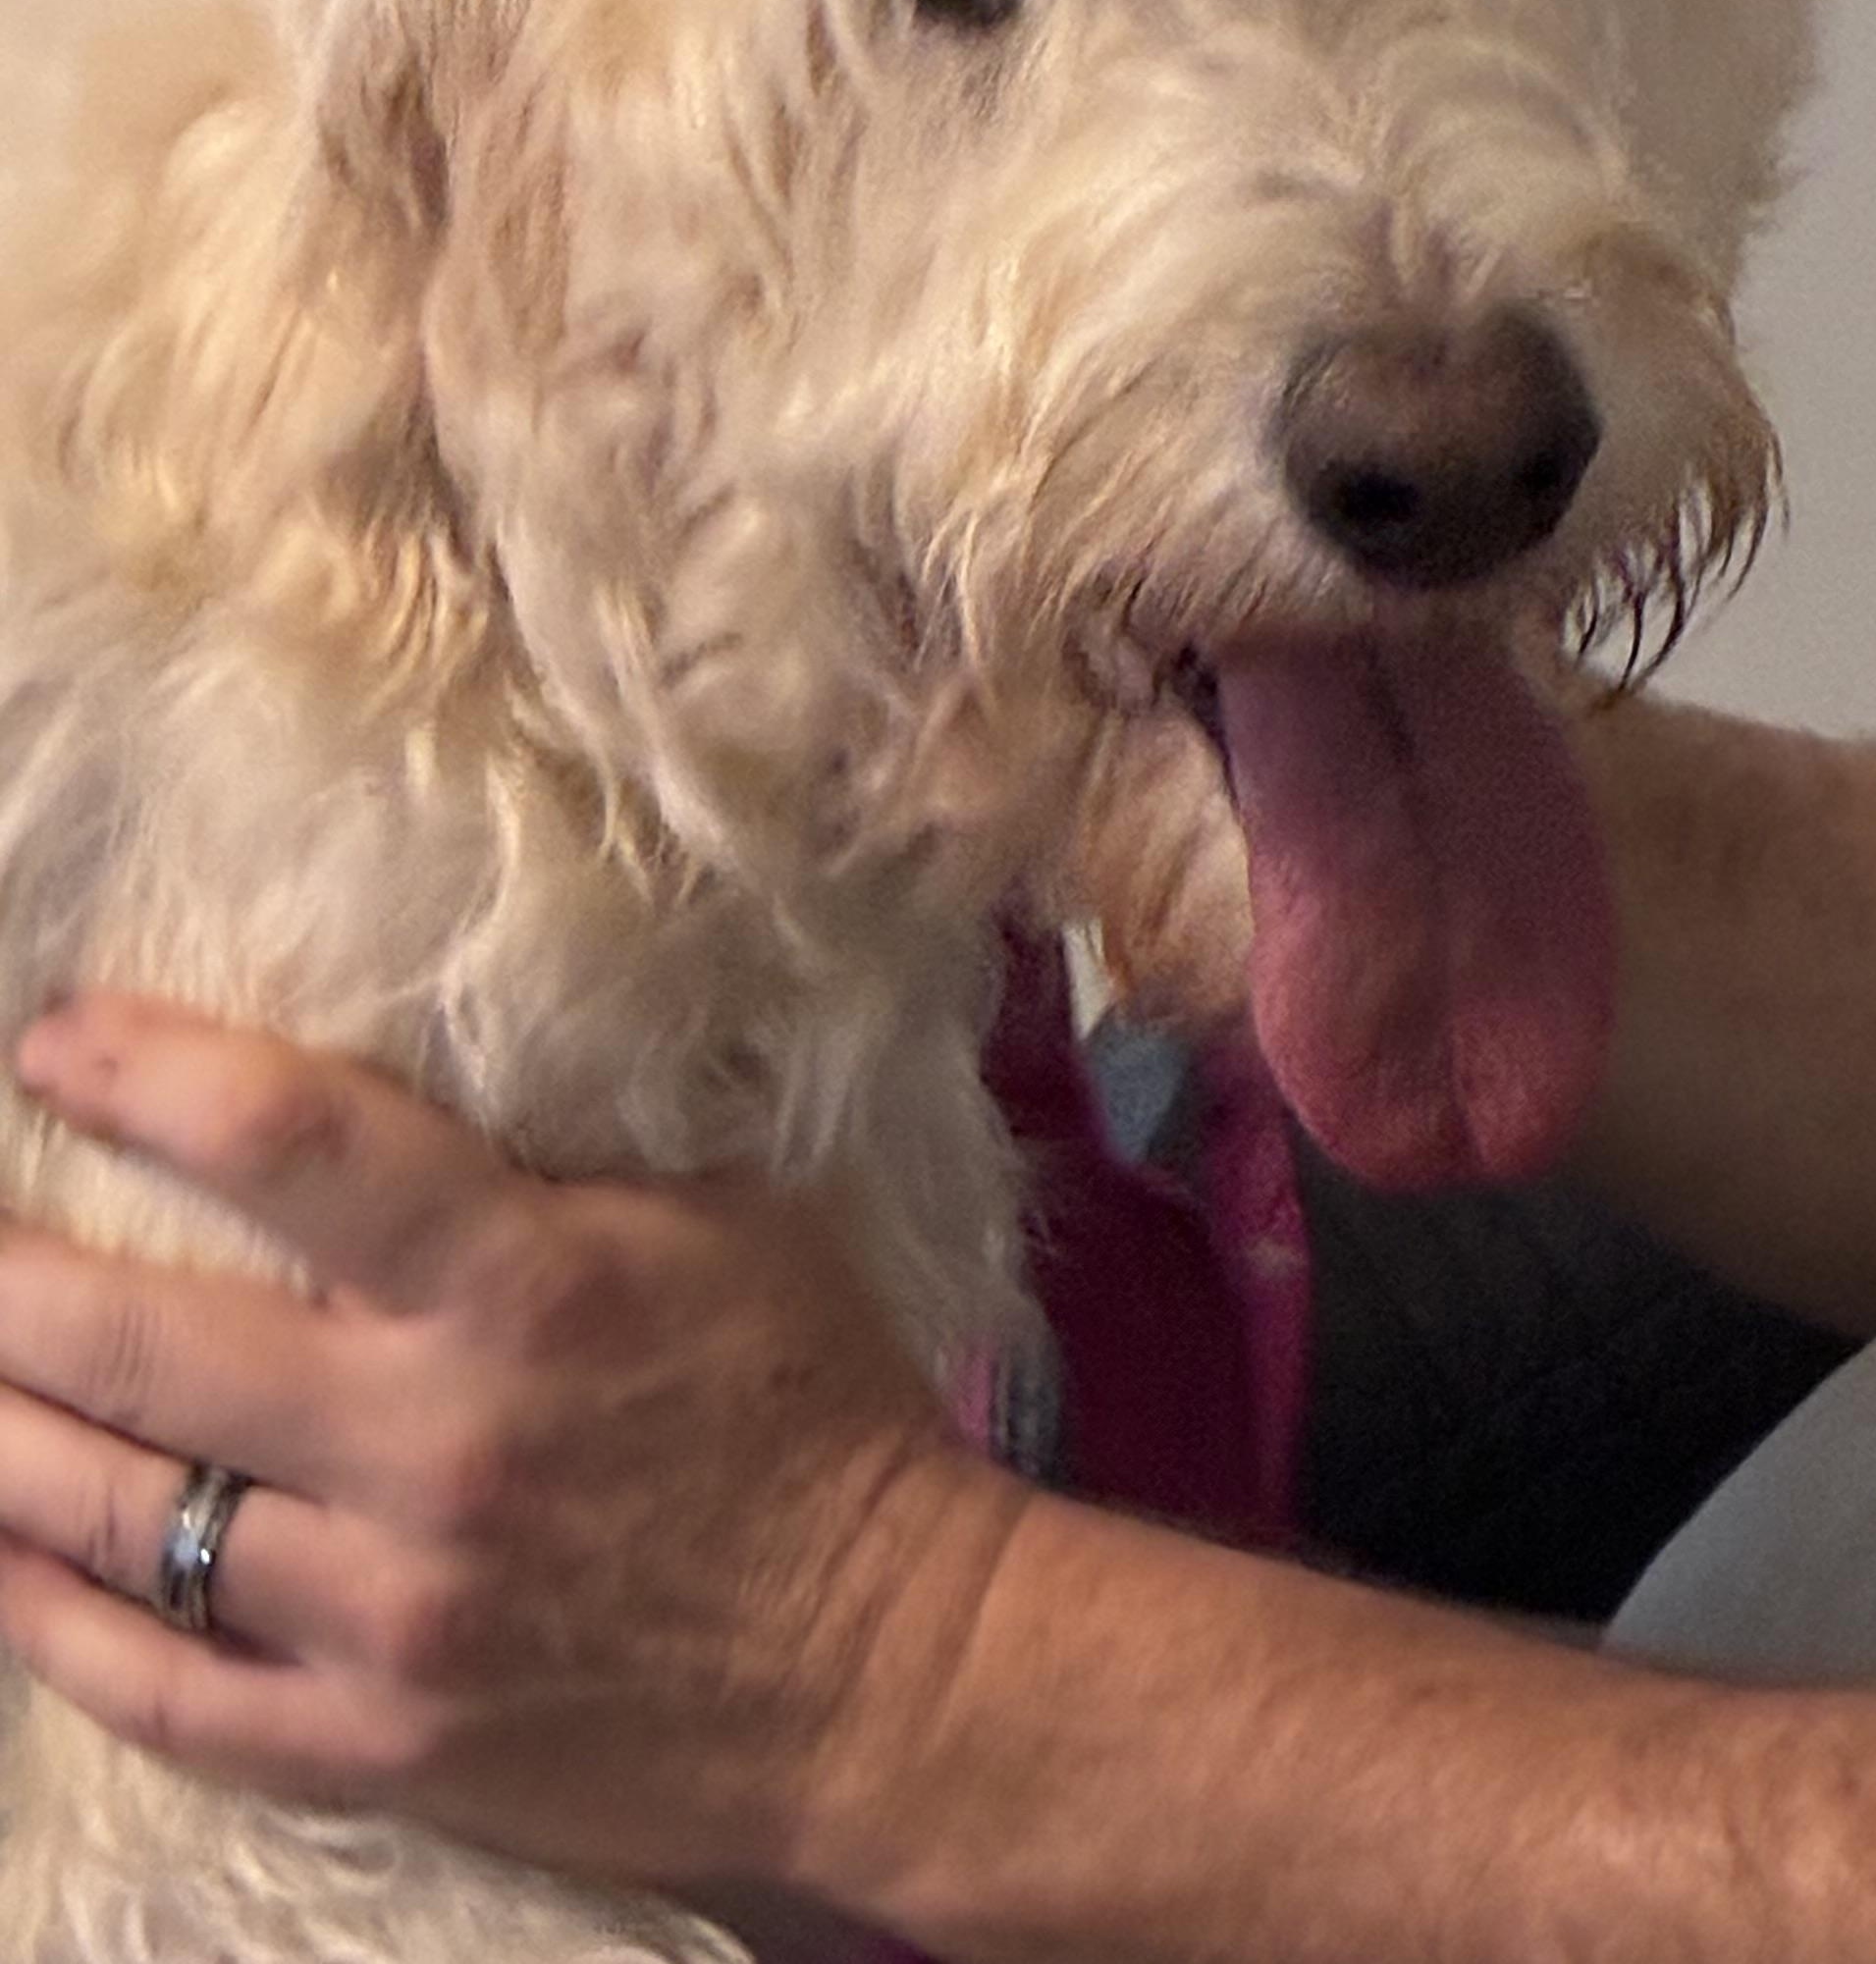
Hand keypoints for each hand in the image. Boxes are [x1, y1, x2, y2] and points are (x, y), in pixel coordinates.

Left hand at [0, 995, 1026, 1902]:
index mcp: (534, 1283)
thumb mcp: (730, 1225)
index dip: (149, 1077)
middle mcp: (437, 1442)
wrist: (880, 1662)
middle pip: (142, 1342)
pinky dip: (47, 1621)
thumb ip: (566, 1162)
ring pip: (117, 1517)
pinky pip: (154, 1690)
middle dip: (4, 1275)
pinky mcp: (373, 1744)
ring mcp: (391, 1610)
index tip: (54, 1039)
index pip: (299, 1147)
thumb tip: (423, 1075)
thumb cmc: (813, 1407)